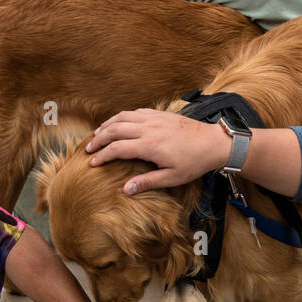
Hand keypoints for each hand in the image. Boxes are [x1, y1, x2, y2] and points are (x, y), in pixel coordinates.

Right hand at [86, 110, 229, 194]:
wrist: (212, 143)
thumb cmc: (193, 163)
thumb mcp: (171, 178)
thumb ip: (147, 182)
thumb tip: (126, 190)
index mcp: (149, 146)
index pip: (117, 148)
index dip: (102, 156)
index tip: (93, 163)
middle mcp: (148, 128)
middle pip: (115, 130)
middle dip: (99, 139)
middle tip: (88, 148)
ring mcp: (153, 118)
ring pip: (122, 117)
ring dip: (108, 125)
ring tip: (98, 134)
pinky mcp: (159, 114)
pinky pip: (134, 112)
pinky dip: (122, 117)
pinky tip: (118, 123)